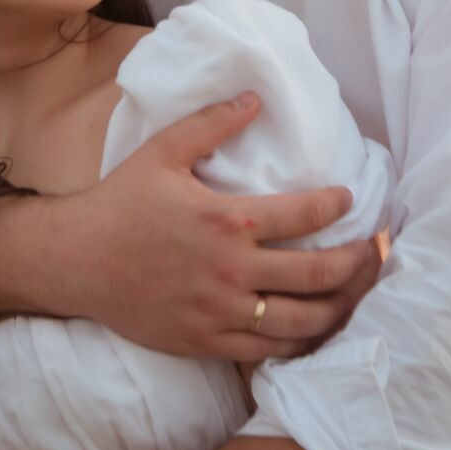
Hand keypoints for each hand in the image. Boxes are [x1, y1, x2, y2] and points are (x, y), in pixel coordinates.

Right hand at [70, 94, 376, 360]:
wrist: (78, 261)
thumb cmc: (122, 202)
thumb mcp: (164, 150)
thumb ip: (212, 122)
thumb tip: (255, 98)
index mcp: (227, 218)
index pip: (305, 213)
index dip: (337, 205)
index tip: (349, 199)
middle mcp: (232, 269)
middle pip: (318, 272)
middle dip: (356, 262)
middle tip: (372, 250)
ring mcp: (222, 311)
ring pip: (302, 320)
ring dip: (340, 307)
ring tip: (357, 293)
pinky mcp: (208, 341)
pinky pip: (270, 351)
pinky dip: (302, 343)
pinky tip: (316, 330)